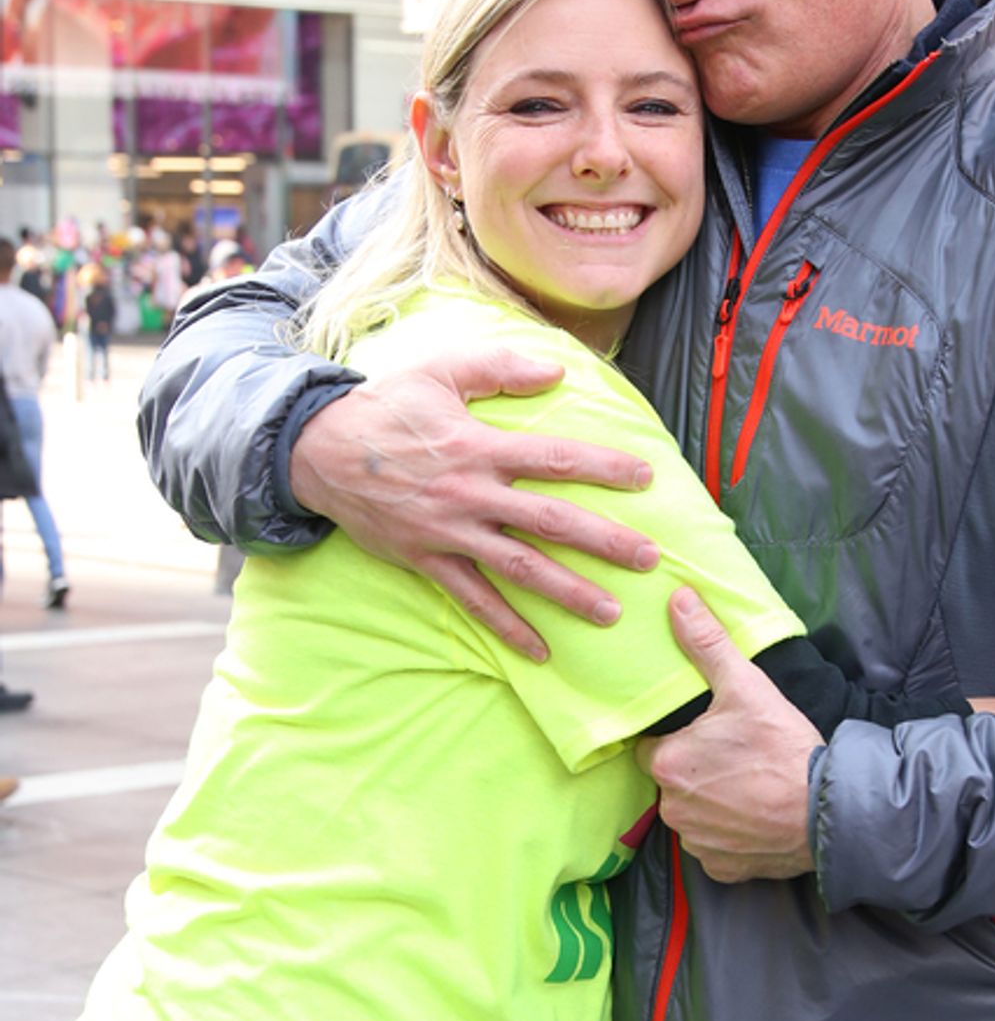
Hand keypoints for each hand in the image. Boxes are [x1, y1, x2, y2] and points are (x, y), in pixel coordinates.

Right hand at [289, 348, 658, 660]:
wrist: (319, 450)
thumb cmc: (387, 406)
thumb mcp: (441, 371)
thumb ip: (500, 370)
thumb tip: (556, 371)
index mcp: (481, 446)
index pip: (556, 459)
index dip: (604, 468)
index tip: (646, 477)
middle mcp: (472, 493)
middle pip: (550, 521)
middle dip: (604, 541)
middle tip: (649, 558)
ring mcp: (450, 532)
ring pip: (520, 567)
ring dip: (567, 592)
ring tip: (610, 612)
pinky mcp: (428, 560)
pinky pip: (474, 600)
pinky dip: (507, 627)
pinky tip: (540, 651)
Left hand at [637, 590, 819, 882]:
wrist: (829, 810)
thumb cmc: (784, 747)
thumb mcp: (746, 686)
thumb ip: (706, 644)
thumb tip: (678, 600)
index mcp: (668, 763)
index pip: (653, 747)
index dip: (679, 738)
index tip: (707, 734)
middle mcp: (673, 809)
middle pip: (672, 782)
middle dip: (696, 770)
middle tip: (734, 757)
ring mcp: (697, 843)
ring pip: (692, 816)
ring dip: (711, 804)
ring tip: (748, 786)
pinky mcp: (722, 869)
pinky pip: (715, 848)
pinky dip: (730, 836)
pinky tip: (755, 817)